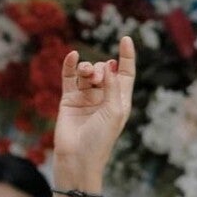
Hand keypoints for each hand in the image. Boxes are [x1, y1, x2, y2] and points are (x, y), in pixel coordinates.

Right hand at [53, 34, 136, 182]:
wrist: (77, 157)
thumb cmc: (100, 140)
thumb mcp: (113, 112)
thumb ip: (112, 87)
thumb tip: (108, 65)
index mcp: (120, 101)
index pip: (125, 74)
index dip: (127, 57)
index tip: (126, 38)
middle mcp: (104, 97)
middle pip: (105, 70)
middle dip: (101, 68)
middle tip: (95, 76)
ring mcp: (86, 97)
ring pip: (87, 72)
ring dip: (87, 68)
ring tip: (86, 74)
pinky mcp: (69, 98)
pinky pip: (69, 77)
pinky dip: (70, 65)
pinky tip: (72, 56)